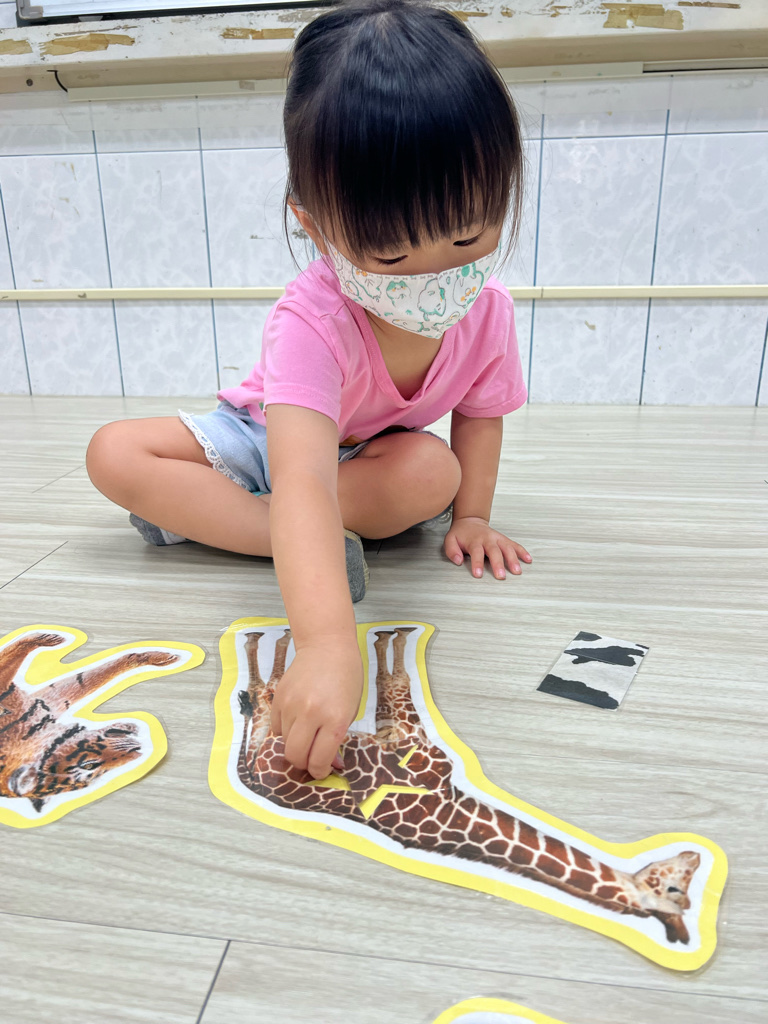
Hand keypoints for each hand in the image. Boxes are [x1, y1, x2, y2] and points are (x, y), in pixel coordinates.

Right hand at [270, 641, 362, 779]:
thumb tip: (331, 764)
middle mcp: (311, 713)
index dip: (320, 771)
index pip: (319, 759)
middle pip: (296, 756)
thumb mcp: (350, 710)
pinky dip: (285, 731)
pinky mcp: (278, 698)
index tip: (323, 771)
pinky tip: (297, 722)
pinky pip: (276, 727)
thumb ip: (338, 738)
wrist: (327, 646)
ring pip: (284, 743)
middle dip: (304, 764)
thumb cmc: (346, 678)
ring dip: (295, 746)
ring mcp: (291, 705)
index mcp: (334, 718)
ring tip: (308, 734)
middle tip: (312, 759)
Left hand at [444, 516, 531, 578]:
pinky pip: (515, 545)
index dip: (477, 563)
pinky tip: (528, 560)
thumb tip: (458, 561)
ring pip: (507, 548)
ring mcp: (498, 539)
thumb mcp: (450, 539)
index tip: (478, 574)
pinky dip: (522, 552)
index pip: (476, 552)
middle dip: (498, 563)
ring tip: (517, 571)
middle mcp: (488, 539)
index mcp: (474, 540)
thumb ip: (452, 550)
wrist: (471, 521)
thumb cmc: (461, 534)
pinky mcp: (504, 540)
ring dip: (513, 559)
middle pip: (494, 551)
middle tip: (501, 576)